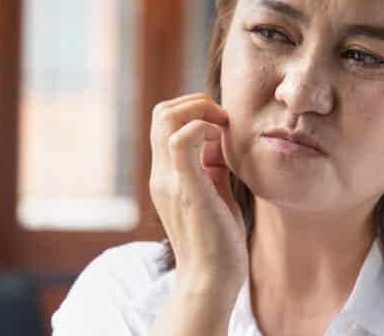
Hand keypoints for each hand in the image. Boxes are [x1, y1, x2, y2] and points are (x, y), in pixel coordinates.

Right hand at [149, 92, 247, 298]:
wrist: (210, 281)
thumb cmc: (217, 241)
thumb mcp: (212, 193)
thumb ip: (210, 167)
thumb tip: (219, 142)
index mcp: (165, 175)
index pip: (164, 122)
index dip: (192, 109)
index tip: (221, 123)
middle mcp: (160, 174)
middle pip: (160, 112)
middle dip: (195, 102)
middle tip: (222, 118)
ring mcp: (169, 180)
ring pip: (166, 118)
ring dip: (199, 110)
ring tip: (222, 127)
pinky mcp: (186, 189)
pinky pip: (183, 141)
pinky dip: (203, 128)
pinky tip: (221, 143)